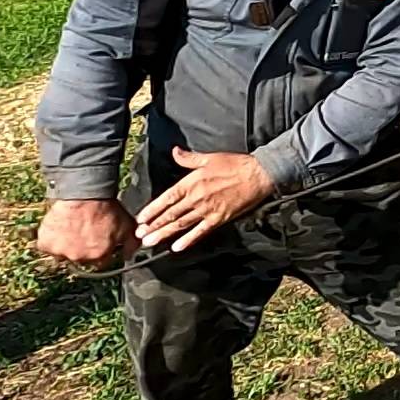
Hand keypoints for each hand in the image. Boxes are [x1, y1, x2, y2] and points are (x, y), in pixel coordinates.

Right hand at [37, 199, 138, 270]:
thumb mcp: (128, 225)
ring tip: (71, 227)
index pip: (99, 262)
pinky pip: (47, 246)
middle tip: (83, 231)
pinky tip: (58, 227)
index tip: (97, 240)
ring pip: (63, 253)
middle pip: (80, 258)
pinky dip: (50, 239)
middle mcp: (79, 258)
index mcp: (99, 256)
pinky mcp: (46, 244)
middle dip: (82, 248)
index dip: (99, 250)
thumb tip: (130, 256)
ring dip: (65, 244)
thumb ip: (132, 244)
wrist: (85, 194)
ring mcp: (61, 252)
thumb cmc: (107, 208)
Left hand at [134, 148, 274, 252]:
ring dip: (164, 234)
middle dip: (154, 226)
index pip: (166, 198)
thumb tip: (174, 151)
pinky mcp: (219, 218)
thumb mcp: (209, 157)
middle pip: (171, 214)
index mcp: (191, 183)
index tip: (140, 219)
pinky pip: (201, 231)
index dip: (152, 209)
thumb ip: (188, 158)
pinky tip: (177, 248)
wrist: (259, 174)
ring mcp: (207, 210)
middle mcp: (196, 198)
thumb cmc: (235, 164)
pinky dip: (188, 240)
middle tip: (140, 236)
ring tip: (151, 242)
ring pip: (181, 224)